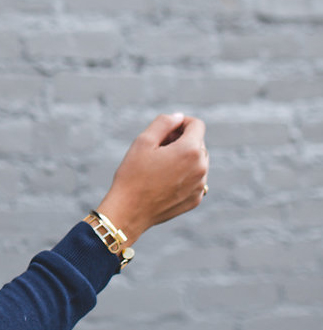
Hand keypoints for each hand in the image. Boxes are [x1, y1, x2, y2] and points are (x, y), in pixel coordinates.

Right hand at [97, 112, 208, 244]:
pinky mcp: (195, 199)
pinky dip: (184, 177)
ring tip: (160, 168)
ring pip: (198, 162)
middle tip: (158, 150)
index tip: (167, 131)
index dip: (181, 123)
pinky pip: (195, 180)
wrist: (128, 212)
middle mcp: (201, 168)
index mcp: (190, 150)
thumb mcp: (143, 141)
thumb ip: (164, 122)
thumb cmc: (132, 175)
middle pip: (198, 143)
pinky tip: (164, 182)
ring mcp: (200, 186)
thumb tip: (179, 118)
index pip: (197, 125)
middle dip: (181, 141)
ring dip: (184, 159)